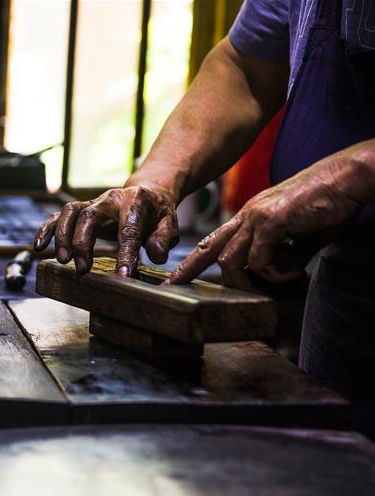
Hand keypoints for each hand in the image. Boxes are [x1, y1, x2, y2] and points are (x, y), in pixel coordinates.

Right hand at [33, 185, 179, 275]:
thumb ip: (163, 238)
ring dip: (62, 236)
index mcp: (135, 201)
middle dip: (83, 243)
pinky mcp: (80, 210)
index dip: (126, 253)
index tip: (123, 275)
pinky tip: (38, 247)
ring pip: (70, 213)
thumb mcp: (169, 223)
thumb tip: (155, 254)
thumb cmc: (157, 213)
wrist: (146, 194)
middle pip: (89, 217)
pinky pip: (58, 216)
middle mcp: (109, 199)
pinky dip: (46, 230)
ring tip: (62, 260)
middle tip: (83, 269)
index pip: (128, 229)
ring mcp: (92, 203)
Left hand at [166, 169, 365, 289]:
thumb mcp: (300, 236)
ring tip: (269, 290)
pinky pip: (259, 259)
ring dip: (246, 282)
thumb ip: (284, 255)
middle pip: (209, 247)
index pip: (214, 240)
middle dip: (189, 270)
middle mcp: (248, 215)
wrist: (348, 178)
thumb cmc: (329, 205)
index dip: (194, 260)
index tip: (177, 278)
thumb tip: (278, 277)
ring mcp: (257, 217)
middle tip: (175, 288)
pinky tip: (295, 273)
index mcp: (250, 217)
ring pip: (229, 260)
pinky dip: (274, 274)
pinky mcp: (272, 221)